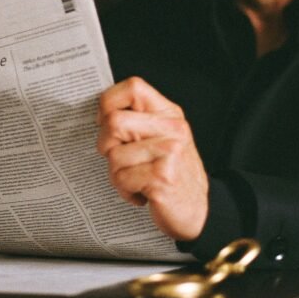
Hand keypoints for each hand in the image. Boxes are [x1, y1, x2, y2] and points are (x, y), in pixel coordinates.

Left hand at [96, 76, 208, 240]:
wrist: (198, 210)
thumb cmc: (171, 173)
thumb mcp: (161, 138)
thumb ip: (138, 121)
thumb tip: (100, 114)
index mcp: (168, 114)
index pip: (133, 87)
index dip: (109, 102)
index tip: (105, 121)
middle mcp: (172, 128)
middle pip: (114, 121)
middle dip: (105, 144)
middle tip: (119, 158)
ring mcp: (170, 151)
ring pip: (113, 155)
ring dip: (117, 174)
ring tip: (136, 179)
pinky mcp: (162, 177)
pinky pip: (121, 178)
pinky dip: (125, 191)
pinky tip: (142, 192)